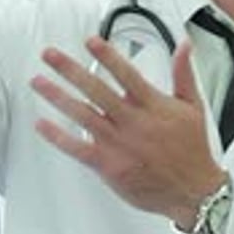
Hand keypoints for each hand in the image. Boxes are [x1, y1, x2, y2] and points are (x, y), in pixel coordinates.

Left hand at [30, 36, 224, 227]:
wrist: (194, 192)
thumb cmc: (192, 149)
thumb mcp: (193, 106)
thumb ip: (183, 73)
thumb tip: (183, 47)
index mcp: (152, 105)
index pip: (126, 74)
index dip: (107, 56)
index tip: (90, 41)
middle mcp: (132, 122)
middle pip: (96, 89)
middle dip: (70, 69)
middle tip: (50, 55)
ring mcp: (119, 144)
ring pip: (82, 115)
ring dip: (58, 96)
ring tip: (39, 82)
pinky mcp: (109, 166)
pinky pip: (79, 149)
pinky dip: (58, 137)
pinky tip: (43, 124)